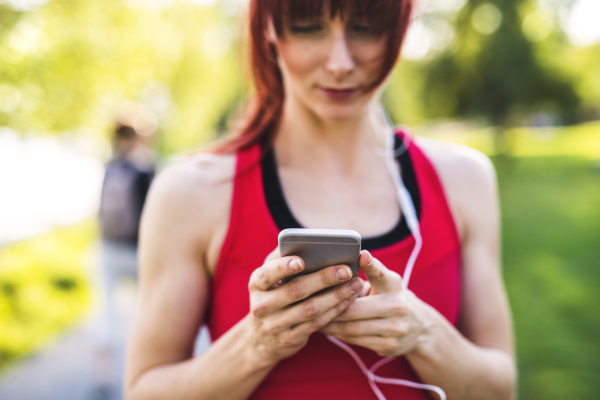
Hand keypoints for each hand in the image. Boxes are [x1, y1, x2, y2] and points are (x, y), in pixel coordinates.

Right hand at [246, 248, 364, 363]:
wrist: (261, 340)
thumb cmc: (271, 297)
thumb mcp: (268, 281)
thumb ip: (282, 261)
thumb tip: (306, 241)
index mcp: (256, 284)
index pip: (267, 274)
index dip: (284, 267)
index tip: (302, 261)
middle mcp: (262, 305)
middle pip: (295, 290)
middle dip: (323, 279)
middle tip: (346, 270)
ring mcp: (275, 325)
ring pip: (310, 309)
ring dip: (336, 295)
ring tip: (355, 284)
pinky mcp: (290, 339)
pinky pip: (317, 323)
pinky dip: (335, 310)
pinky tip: (348, 299)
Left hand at [320, 250, 432, 356]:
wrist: (420, 328)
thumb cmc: (392, 297)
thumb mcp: (386, 281)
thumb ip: (368, 273)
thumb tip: (336, 265)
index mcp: (393, 285)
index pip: (381, 273)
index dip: (371, 264)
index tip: (361, 254)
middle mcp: (396, 306)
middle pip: (354, 309)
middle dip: (329, 307)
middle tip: (308, 303)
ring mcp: (394, 329)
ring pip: (351, 328)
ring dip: (329, 323)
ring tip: (311, 317)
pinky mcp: (388, 346)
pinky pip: (355, 340)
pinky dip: (337, 334)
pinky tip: (325, 328)